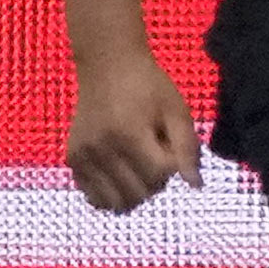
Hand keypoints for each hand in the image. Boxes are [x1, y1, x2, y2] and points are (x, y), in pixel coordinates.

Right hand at [67, 50, 203, 215]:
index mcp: (128, 133)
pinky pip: (95, 198)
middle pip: (139, 193)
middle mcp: (101, 149)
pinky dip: (112, 194)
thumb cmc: (148, 85)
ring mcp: (83, 157)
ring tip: (137, 166)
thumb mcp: (175, 109)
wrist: (107, 64)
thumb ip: (187, 148)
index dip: (172, 165)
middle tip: (154, 154)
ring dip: (135, 191)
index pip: (159, 174)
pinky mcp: (73, 160)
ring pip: (117, 203)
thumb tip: (195, 186)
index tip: (168, 145)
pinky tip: (120, 174)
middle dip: (156, 181)